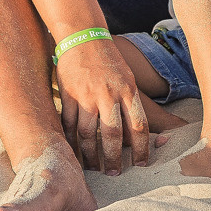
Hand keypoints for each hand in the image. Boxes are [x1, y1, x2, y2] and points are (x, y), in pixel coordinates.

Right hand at [54, 39, 151, 173]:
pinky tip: (73, 153)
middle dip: (114, 159)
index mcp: (128, 90)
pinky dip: (71, 141)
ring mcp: (87, 94)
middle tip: (113, 174)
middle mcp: (109, 94)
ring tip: (92, 168)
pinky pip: (69, 124)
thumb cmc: (109, 61)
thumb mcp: (127, 78)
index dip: (141, 149)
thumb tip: (135, 136)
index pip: (139, 126)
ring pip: (89, 134)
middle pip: (113, 135)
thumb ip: (131, 104)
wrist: (84, 37)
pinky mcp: (68, 94)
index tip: (140, 165)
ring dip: (90, 155)